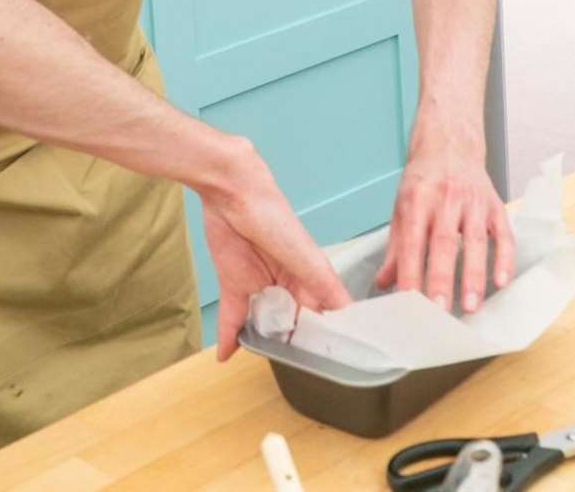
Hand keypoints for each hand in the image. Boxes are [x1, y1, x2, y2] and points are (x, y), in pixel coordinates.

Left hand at [200, 138, 350, 360]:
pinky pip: (232, 318)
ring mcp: (259, 286)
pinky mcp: (233, 285)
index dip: (327, 339)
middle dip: (295, 348)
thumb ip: (325, 288)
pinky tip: (225, 356)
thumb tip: (350, 316)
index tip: (334, 369)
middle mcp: (287, 285)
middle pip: (293, 324)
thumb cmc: (275, 217)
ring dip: (265, 345)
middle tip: (300, 380)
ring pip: (264, 325)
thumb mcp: (307, 256)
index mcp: (310, 278)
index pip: (323, 315)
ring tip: (270, 371)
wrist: (233, 194)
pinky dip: (228, 338)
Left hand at [374, 129, 514, 312]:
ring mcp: (473, 202)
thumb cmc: (423, 180)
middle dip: (441, 278)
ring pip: (476, 241)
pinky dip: (505, 258)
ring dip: (474, 275)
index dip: (410, 273)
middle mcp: (445, 198)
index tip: (409, 302)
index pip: (411, 242)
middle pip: (444, 243)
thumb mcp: (402, 206)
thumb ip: (395, 248)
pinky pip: (503, 234)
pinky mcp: (495, 205)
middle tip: (440, 311)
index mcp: (416, 200)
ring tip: (470, 305)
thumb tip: (383, 283)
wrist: (449, 144)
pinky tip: (502, 281)